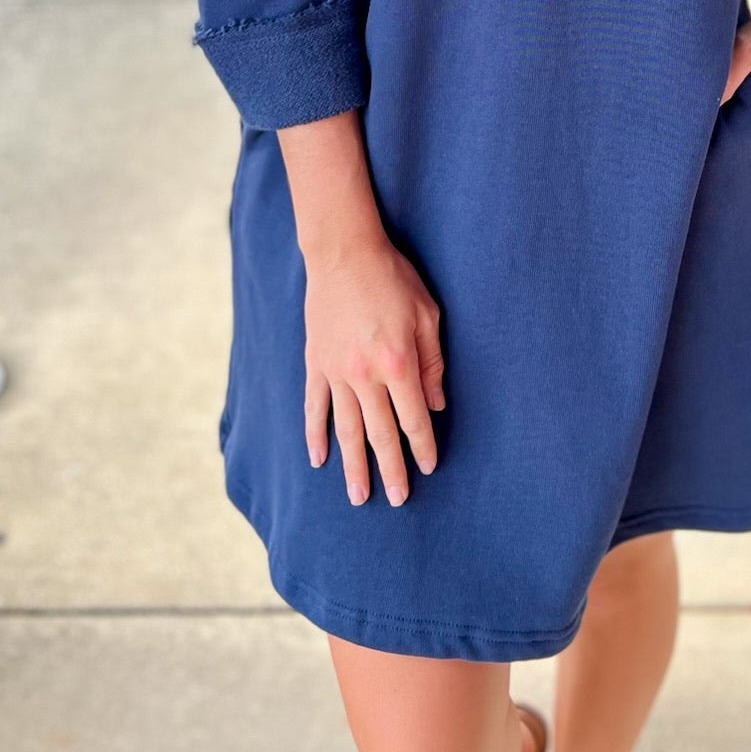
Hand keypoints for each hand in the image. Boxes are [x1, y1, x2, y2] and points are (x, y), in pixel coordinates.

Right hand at [301, 229, 444, 508]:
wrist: (344, 252)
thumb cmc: (393, 279)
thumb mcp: (427, 314)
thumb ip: (433, 362)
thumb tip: (436, 405)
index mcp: (398, 363)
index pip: (413, 418)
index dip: (422, 446)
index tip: (429, 468)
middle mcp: (365, 375)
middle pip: (380, 433)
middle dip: (391, 469)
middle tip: (397, 499)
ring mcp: (335, 371)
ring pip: (345, 429)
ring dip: (353, 465)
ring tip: (358, 496)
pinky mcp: (315, 363)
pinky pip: (314, 407)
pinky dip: (315, 434)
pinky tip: (318, 459)